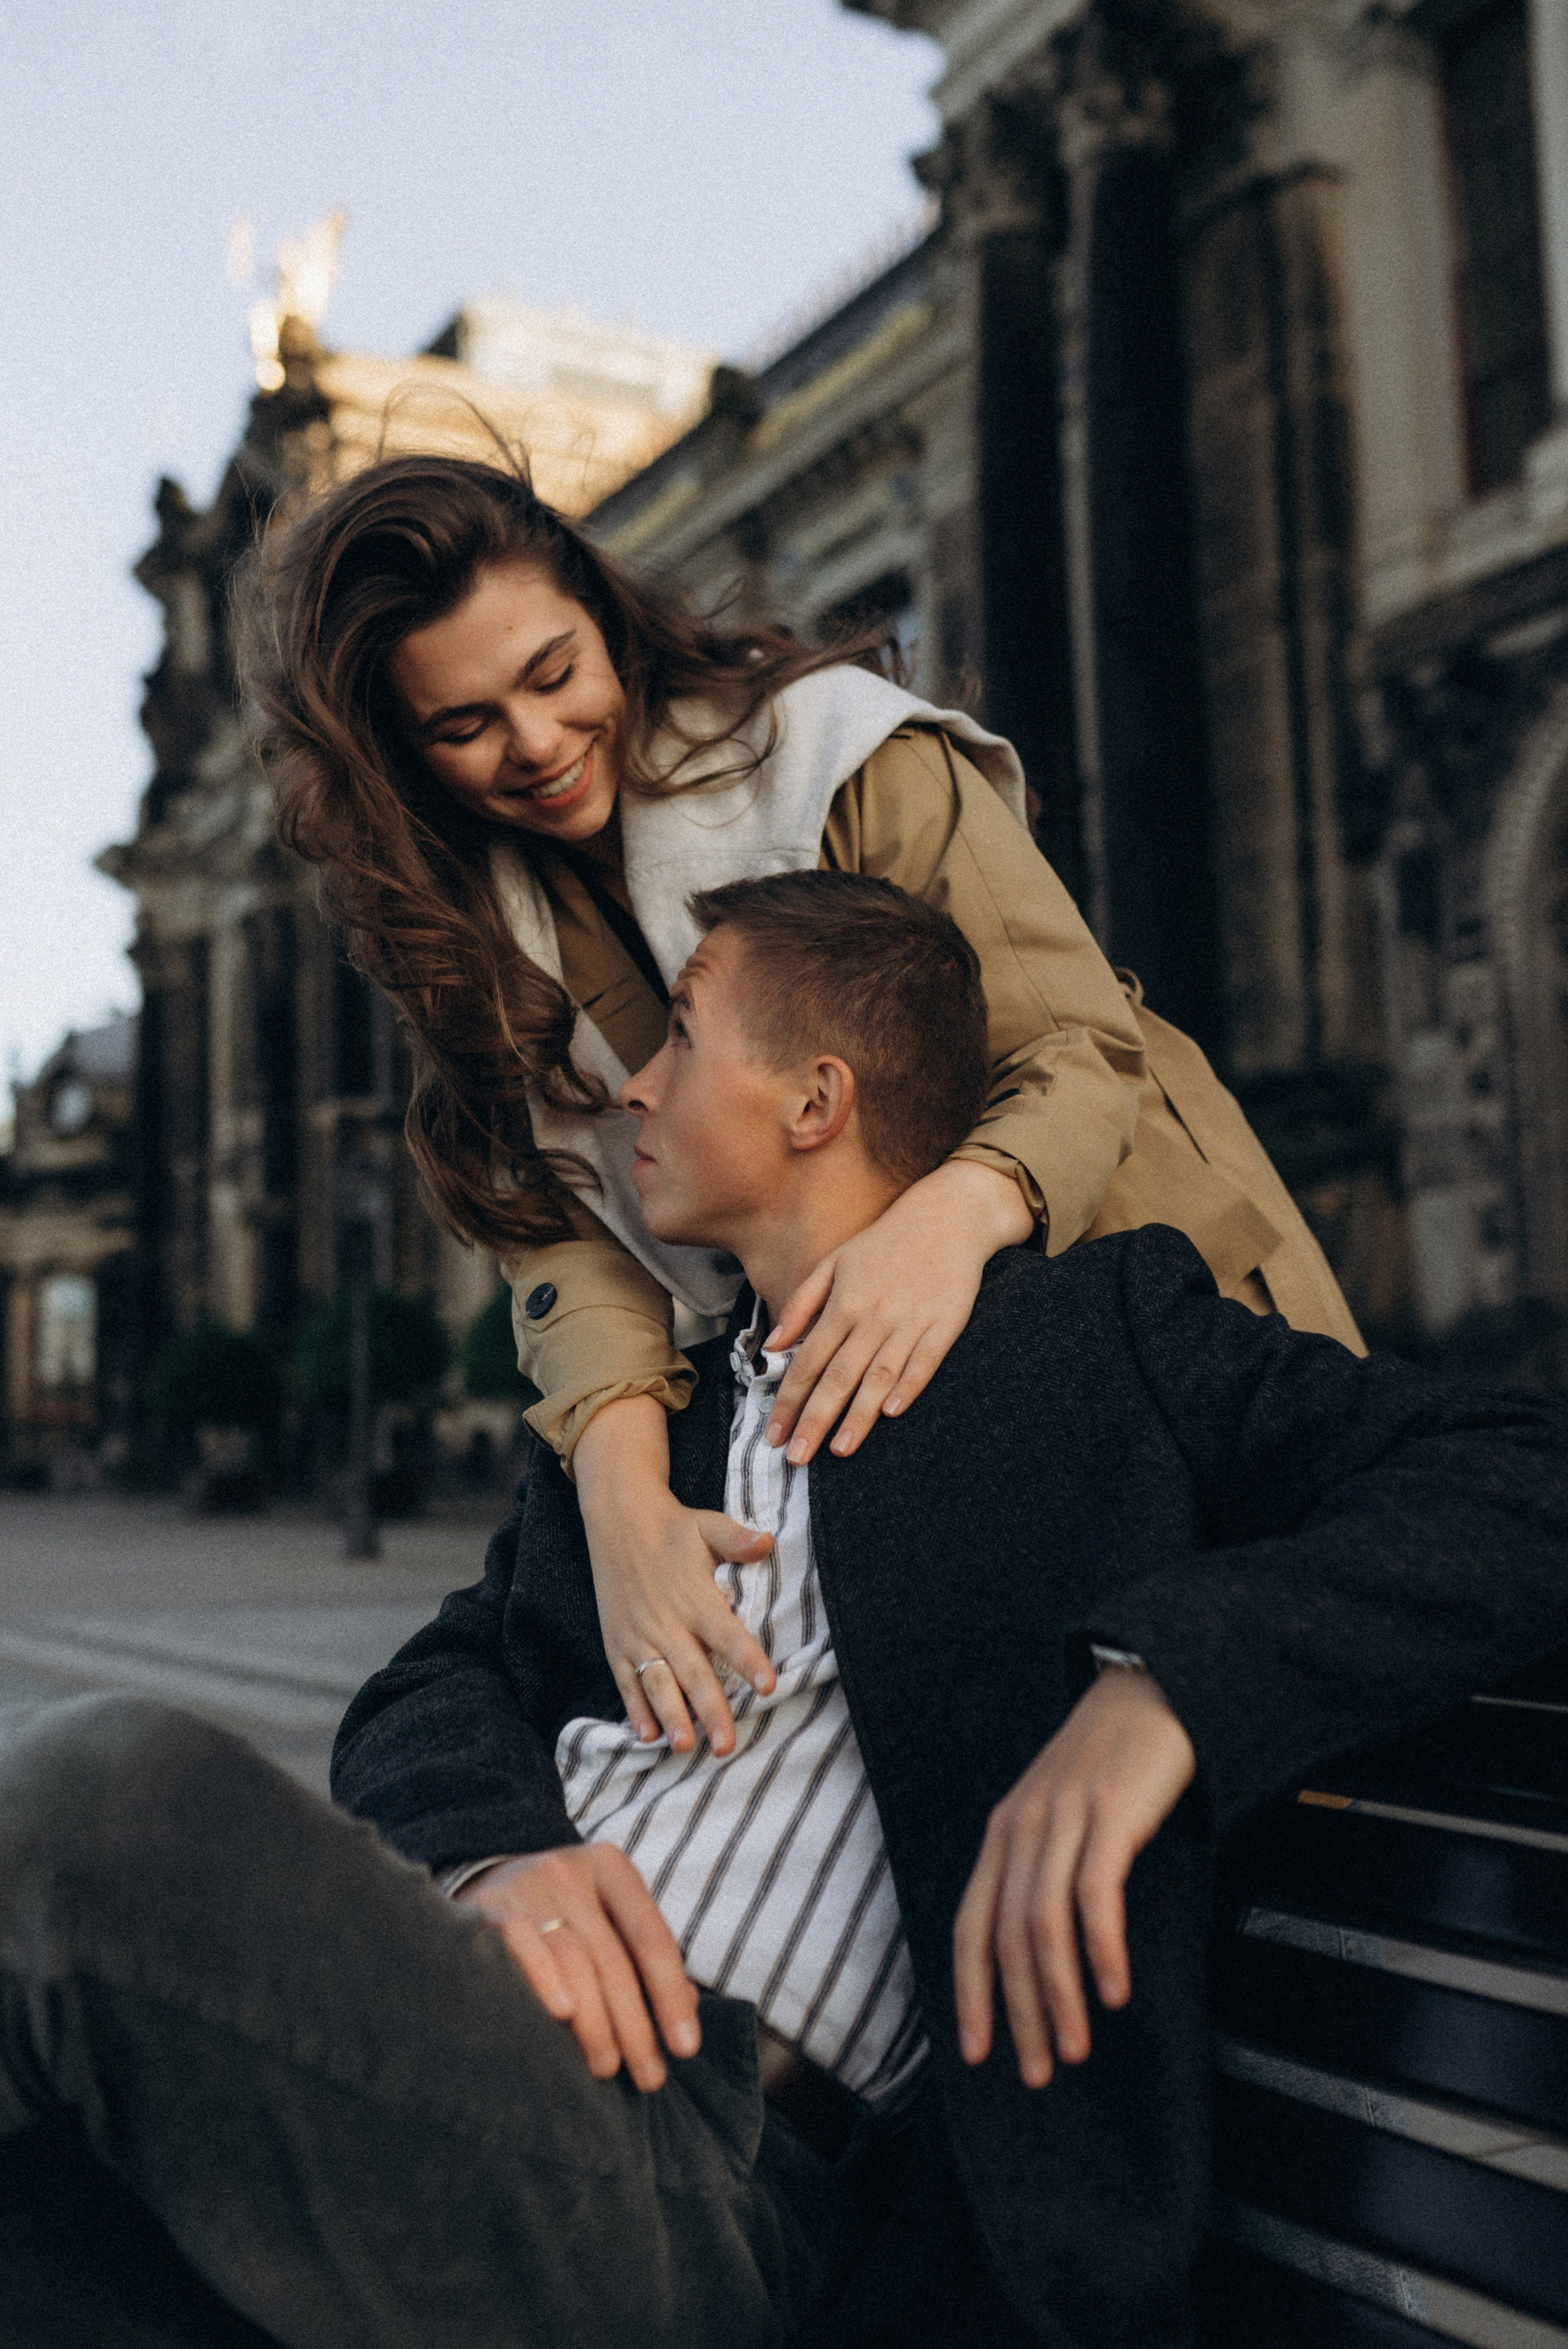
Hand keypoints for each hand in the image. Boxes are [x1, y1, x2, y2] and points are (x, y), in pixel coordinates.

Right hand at [455, 1842, 700, 2090]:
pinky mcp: (489, 1909)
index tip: (686, 2048)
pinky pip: (522, 1946)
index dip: (671, 1995)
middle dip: (636, 2025)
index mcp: (609, 1868)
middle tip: (650, 2078)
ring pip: (574, 1960)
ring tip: (607, 2068)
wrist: (481, 1884)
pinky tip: (562, 2017)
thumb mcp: (604, 1918)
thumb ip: (643, 1956)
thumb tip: (688, 2008)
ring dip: (595, 2022)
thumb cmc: (558, 1915)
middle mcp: (569, 1870)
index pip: (652, 1936)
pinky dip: (544, 1979)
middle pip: (614, 1958)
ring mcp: (527, 1886)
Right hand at [574, 1394, 776, 1755]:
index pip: (727, 1635)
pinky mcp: (616, 1644)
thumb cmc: (673, 1528)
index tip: (768, 1686)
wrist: (617, 1520)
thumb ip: (737, 1540)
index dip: (747, 1660)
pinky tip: (647, 1735)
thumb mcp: (708, 1527)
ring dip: (670, 1715)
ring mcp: (638, 1636)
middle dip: (710, 1710)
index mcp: (696, 1598)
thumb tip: (767, 1541)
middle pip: (693, 1672)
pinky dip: (635, 1709)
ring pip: (657, 1683)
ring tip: (683, 1746)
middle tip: (726, 1745)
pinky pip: (626, 1682)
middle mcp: (667, 1622)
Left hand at [764, 1160, 1033, 1463]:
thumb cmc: (886, 1242)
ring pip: (878, 1376)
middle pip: (838, 1377)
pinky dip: (909, 1386)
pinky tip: (893, 1413)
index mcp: (843, 1303)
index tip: (774, 1435)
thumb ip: (802, 1304)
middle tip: (797, 1459)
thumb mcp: (835, 1262)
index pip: (808, 1362)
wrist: (948, 1215)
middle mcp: (873, 1316)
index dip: (788, 1401)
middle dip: (814, 1420)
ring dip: (858, 1416)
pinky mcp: (945, 1325)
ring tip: (839, 1450)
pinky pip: (925, 1361)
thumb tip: (775, 1345)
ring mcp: (910, 1322)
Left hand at [952, 1667, 1195, 2086]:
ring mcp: (1064, 1817)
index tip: (977, 2052)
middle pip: (1004, 1938)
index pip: (969, 1926)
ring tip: (1074, 2050)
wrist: (1152, 1688)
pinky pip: (1095, 1894)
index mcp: (1002, 1831)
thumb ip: (1040, 1868)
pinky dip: (1101, 1950)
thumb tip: (1033, 1951)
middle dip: (1018, 2015)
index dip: (969, 1993)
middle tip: (1037, 2072)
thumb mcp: (1057, 1812)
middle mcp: (1021, 1825)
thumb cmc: (1109, 1762)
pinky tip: (1115, 1992)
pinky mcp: (1111, 1812)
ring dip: (1058, 1998)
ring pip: (1042, 1926)